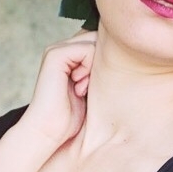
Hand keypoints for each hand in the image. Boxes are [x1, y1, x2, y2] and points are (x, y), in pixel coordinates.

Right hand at [23, 31, 96, 147]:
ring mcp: (57, 50)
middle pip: (99, 39)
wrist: (49, 131)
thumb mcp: (92, 90)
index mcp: (70, 56)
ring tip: (83, 89)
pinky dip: (90, 68)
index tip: (93, 88)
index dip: (106, 63)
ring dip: (96, 68)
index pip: (99, 42)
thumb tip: (123, 58)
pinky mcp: (55, 54)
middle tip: (87, 88)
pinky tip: (79, 87)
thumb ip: (101, 71)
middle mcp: (63, 49)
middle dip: (103, 63)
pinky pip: (87, 49)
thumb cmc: (71, 118)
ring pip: (95, 43)